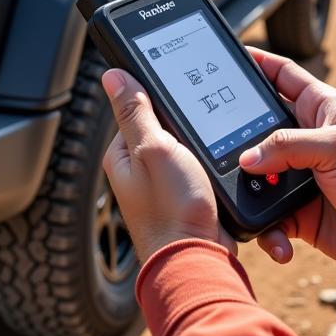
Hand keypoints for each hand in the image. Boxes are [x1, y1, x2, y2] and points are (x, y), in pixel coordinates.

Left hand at [101, 68, 237, 262]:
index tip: (181, 91)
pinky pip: (199, 167)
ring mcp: (163, 185)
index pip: (137, 107)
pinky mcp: (186, 197)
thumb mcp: (153, 148)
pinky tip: (222, 165)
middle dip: (185, 122)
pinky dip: (211, 163)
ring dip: (202, 143)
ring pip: (186, 146)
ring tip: (214, 146)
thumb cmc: (172, 210)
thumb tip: (112, 76)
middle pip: (164, 126)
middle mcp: (138, 170)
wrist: (197, 260)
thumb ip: (134, 112)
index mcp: (122, 154)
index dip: (160, 97)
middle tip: (202, 124)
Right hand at [239, 48, 335, 272]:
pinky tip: (278, 240)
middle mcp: (304, 138)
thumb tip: (247, 158)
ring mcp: (296, 173)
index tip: (228, 58)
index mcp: (320, 108)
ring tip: (250, 199)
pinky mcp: (294, 209)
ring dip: (249, 189)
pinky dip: (266, 229)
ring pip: (255, 173)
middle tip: (214, 139)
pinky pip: (266, 215)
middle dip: (237, 134)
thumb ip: (289, 146)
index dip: (257, 63)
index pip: (282, 75)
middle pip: (258, 126)